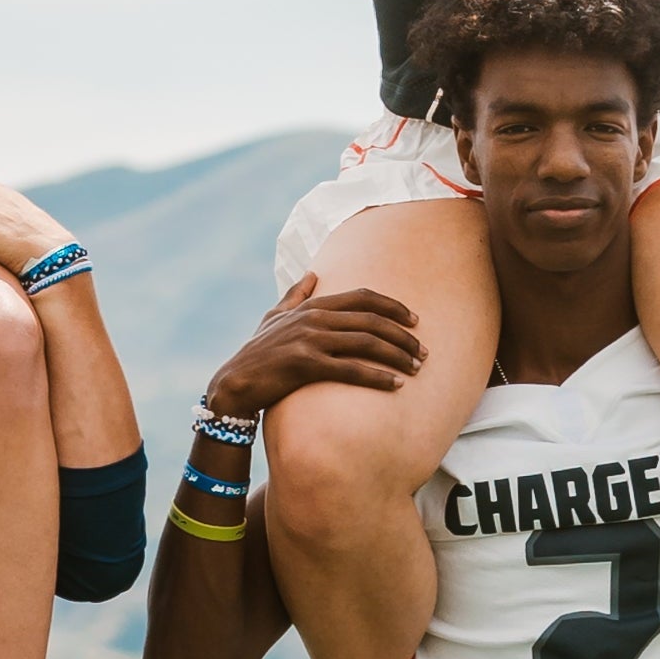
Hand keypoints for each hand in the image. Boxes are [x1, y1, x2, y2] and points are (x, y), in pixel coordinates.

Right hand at [207, 273, 424, 413]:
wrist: (235, 383)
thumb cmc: (258, 352)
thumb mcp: (274, 317)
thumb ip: (296, 295)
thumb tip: (313, 273)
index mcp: (312, 305)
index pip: (363, 297)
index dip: (393, 306)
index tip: (415, 320)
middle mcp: (314, 318)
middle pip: (372, 321)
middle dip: (404, 336)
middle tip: (424, 352)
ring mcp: (310, 340)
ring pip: (367, 343)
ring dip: (398, 356)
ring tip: (416, 369)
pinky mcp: (306, 365)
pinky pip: (352, 370)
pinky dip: (379, 378)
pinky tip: (397, 386)